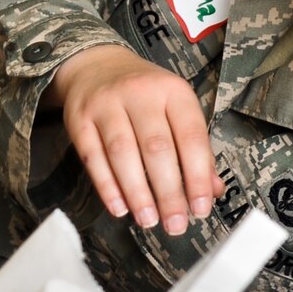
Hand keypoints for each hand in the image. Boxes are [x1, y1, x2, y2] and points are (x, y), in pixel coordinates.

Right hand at [47, 43, 214, 234]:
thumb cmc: (145, 96)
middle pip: (156, 148)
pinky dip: (107, 186)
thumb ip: (196, 150)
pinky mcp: (79, 119)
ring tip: (149, 220)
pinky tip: (120, 208)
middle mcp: (140, 93)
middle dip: (168, 192)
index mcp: (173, 91)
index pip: (190, 137)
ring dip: (137, 192)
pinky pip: (93, 157)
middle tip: (175, 225)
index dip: (197, 176)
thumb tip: (213, 192)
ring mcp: (106, 104)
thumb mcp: (176, 110)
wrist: (97, 66)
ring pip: (123, 153)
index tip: (201, 208)